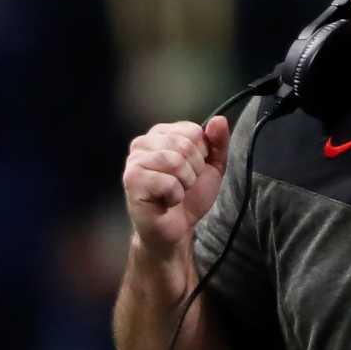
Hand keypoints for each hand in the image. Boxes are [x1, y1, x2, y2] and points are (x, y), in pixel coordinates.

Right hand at [122, 116, 230, 254]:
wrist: (176, 228)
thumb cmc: (190, 196)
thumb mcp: (213, 166)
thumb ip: (218, 142)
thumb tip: (219, 120)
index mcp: (161, 134)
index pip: (193, 130)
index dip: (201, 154)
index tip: (192, 168)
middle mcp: (143, 143)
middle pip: (185, 145)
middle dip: (194, 170)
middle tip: (184, 184)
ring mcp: (134, 161)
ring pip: (175, 161)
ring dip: (185, 183)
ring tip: (176, 191)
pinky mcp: (131, 181)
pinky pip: (167, 182)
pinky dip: (175, 196)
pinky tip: (166, 201)